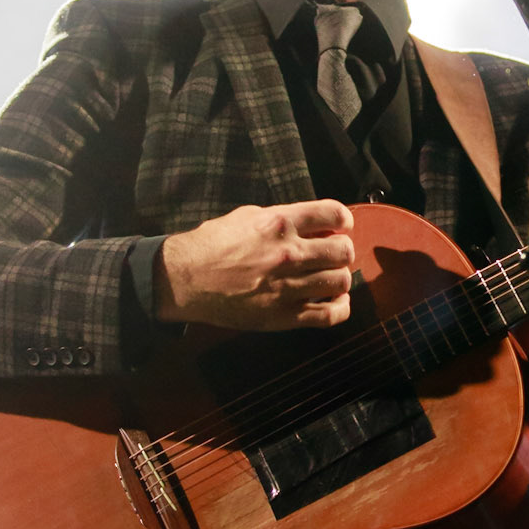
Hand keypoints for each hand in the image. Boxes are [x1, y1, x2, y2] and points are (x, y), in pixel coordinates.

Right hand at [154, 200, 355, 330]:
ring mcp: (287, 287)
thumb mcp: (246, 216)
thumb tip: (312, 223)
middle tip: (334, 252)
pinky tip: (337, 301)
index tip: (341, 225)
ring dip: (340, 277)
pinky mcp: (282, 316)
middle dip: (342, 249)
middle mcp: (288, 253)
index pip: (334, 213)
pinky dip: (341, 308)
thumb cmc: (211, 245)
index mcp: (279, 223)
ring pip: (340, 281)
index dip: (343, 219)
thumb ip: (281, 218)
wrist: (185, 279)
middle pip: (343, 250)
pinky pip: (329, 315)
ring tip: (331, 276)